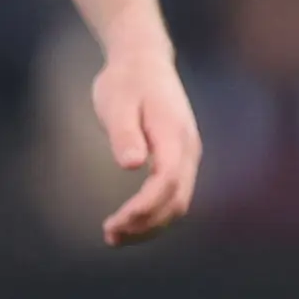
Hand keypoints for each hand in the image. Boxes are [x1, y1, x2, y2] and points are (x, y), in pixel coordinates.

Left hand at [89, 42, 200, 245]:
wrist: (143, 61)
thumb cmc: (126, 82)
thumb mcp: (117, 102)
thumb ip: (124, 133)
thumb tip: (132, 164)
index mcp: (174, 135)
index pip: (167, 181)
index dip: (145, 207)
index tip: (117, 221)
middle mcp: (188, 150)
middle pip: (176, 201)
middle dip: (145, 225)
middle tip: (109, 236)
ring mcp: (187, 157)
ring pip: (177, 204)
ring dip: (149, 226)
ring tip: (113, 236)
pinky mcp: (179, 161)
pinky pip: (172, 197)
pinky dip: (153, 215)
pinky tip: (128, 223)